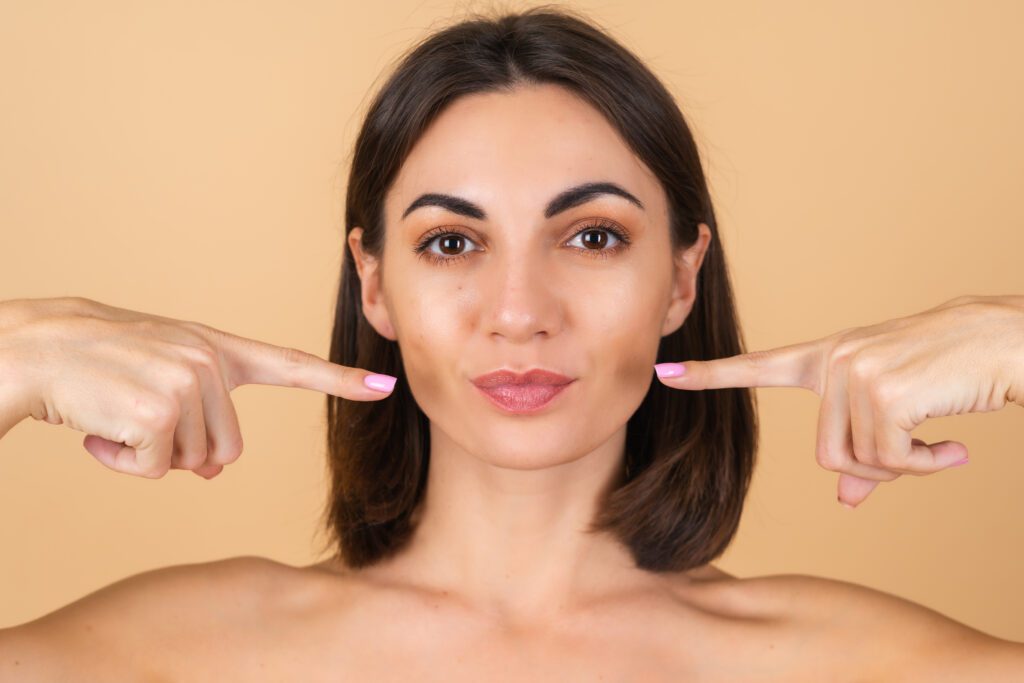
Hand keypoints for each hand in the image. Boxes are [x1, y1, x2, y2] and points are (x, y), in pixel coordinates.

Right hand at [0, 296, 397, 478]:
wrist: (39, 347)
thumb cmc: (103, 367)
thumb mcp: (163, 384)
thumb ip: (201, 420)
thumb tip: (211, 472)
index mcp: (219, 350)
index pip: (292, 366)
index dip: (341, 379)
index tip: (384, 384)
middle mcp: (212, 361)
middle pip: (227, 454)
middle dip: (180, 451)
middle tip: (137, 413)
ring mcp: (188, 382)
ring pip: (193, 464)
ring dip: (148, 455)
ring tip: (118, 413)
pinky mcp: (160, 409)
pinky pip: (155, 470)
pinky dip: (122, 462)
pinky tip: (102, 426)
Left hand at [654, 294, 1023, 507]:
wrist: (1005, 342)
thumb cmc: (947, 374)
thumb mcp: (895, 410)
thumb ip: (864, 453)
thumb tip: (844, 501)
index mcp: (827, 358)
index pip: (757, 366)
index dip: (710, 376)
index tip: (665, 375)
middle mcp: (834, 361)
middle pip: (826, 456)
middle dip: (875, 469)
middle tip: (918, 451)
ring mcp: (856, 373)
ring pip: (857, 461)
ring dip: (904, 467)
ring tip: (936, 440)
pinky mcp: (884, 392)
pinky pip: (891, 461)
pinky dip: (924, 465)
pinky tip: (951, 444)